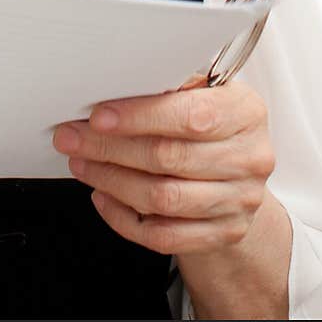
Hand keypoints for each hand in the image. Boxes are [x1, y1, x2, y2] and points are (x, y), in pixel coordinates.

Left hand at [52, 81, 275, 256]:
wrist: (238, 175)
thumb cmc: (209, 124)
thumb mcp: (200, 94)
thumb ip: (168, 89)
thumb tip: (113, 85)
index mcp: (244, 112)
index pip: (190, 116)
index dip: (139, 117)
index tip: (98, 117)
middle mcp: (249, 157)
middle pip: (169, 158)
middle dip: (110, 147)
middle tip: (72, 138)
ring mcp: (239, 200)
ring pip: (163, 198)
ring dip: (111, 180)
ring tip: (81, 163)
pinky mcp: (225, 233)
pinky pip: (164, 235)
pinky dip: (124, 218)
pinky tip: (103, 195)